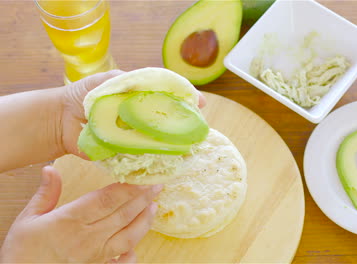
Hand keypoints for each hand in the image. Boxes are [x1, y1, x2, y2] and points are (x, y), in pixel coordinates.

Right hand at [0, 166, 162, 262]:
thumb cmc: (22, 253)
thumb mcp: (27, 219)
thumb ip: (45, 194)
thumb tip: (51, 168)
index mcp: (71, 220)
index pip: (107, 199)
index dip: (128, 188)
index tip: (142, 178)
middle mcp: (88, 238)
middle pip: (123, 215)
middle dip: (143, 199)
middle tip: (158, 185)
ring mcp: (96, 256)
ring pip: (128, 236)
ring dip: (144, 221)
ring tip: (153, 207)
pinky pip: (121, 262)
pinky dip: (133, 253)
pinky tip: (137, 244)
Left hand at [59, 70, 206, 158]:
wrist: (60, 119)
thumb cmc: (84, 95)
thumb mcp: (111, 80)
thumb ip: (134, 81)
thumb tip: (162, 86)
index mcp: (141, 97)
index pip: (170, 97)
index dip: (187, 99)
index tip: (200, 104)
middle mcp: (142, 117)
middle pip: (170, 122)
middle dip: (185, 126)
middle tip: (198, 130)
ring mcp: (135, 136)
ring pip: (161, 142)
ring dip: (175, 145)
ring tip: (189, 148)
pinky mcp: (125, 153)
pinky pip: (144, 158)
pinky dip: (156, 160)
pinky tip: (169, 162)